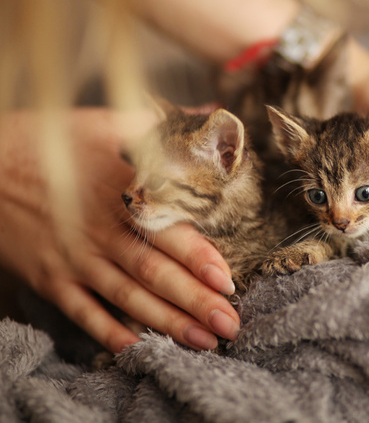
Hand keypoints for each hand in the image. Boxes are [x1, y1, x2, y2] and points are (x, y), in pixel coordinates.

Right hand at [0, 109, 239, 352]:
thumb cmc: (46, 142)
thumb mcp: (102, 123)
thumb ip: (157, 126)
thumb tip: (207, 112)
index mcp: (119, 194)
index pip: (166, 230)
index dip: (198, 257)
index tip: (228, 280)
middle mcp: (99, 231)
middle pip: (154, 273)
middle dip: (195, 302)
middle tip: (230, 326)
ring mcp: (73, 258)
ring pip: (127, 298)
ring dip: (166, 323)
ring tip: (203, 342)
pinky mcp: (50, 277)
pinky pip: (82, 312)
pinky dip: (108, 332)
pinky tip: (137, 349)